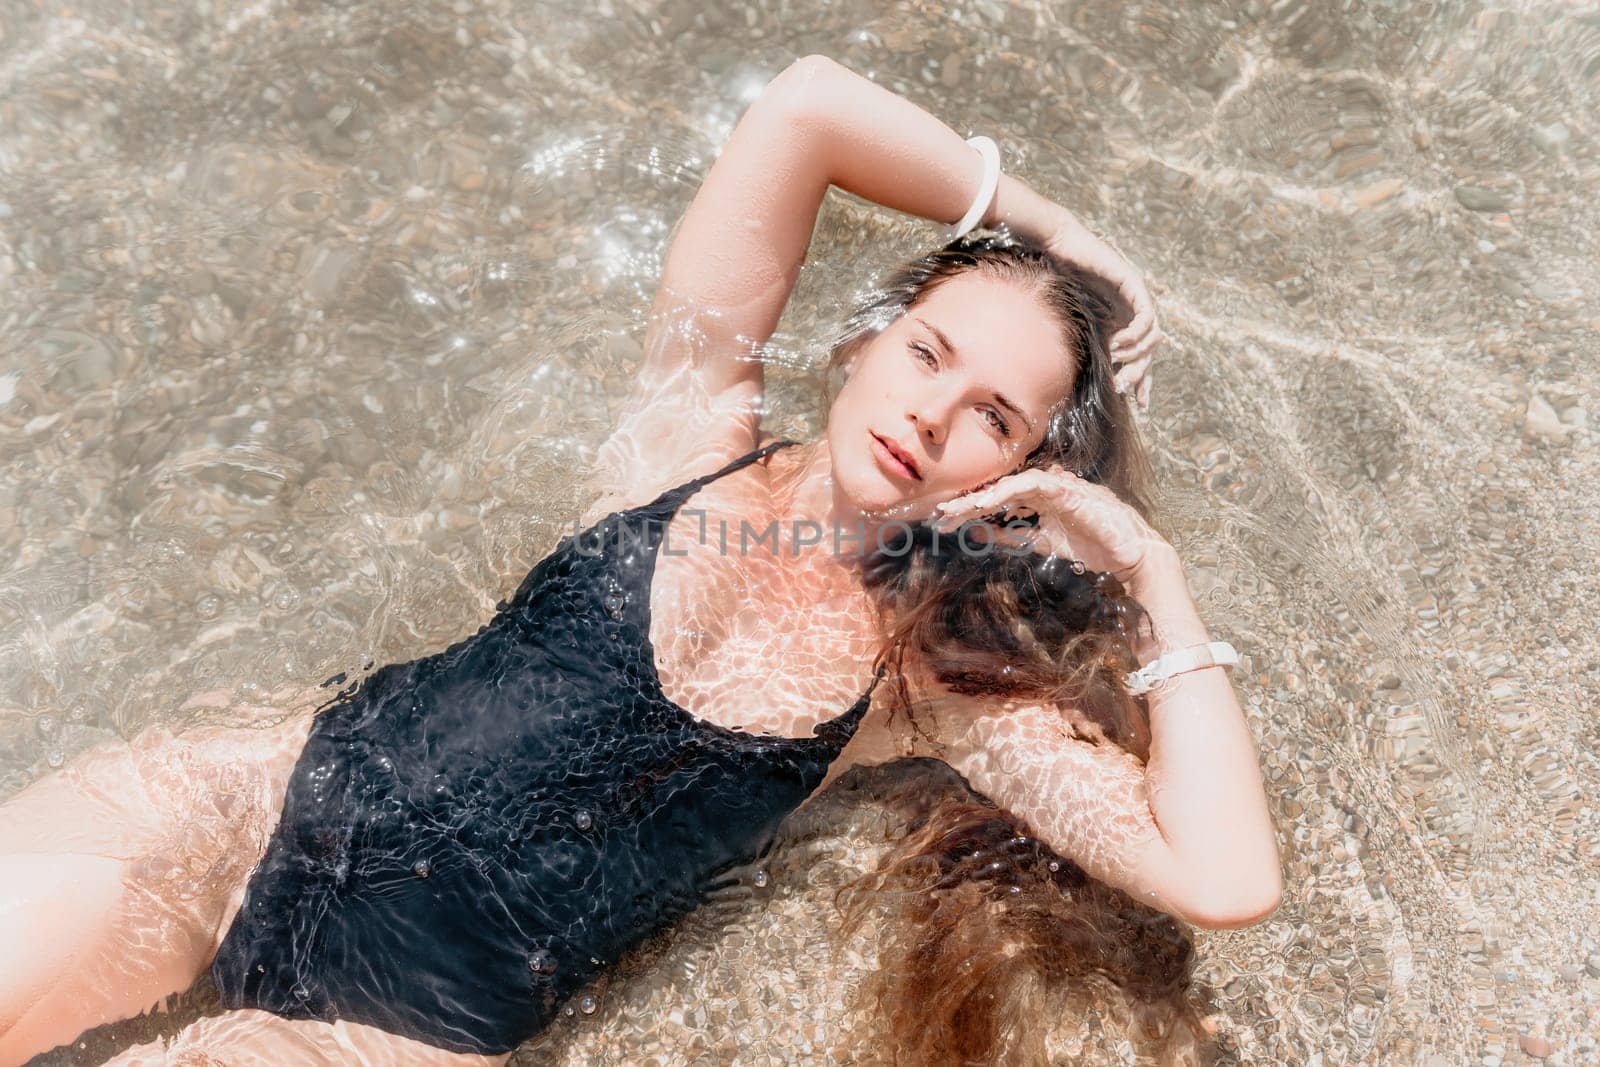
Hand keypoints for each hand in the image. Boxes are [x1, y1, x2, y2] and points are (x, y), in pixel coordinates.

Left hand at [931, 465, 1171, 584]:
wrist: (1130, 556)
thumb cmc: (1092, 548)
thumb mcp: (1042, 544)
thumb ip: (1013, 537)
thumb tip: (979, 533)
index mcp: (1038, 499)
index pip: (998, 499)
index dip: (971, 508)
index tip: (945, 521)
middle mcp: (1045, 488)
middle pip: (999, 490)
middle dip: (968, 502)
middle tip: (939, 515)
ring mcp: (1057, 486)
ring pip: (1010, 484)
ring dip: (982, 497)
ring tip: (956, 511)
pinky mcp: (1068, 490)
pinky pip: (1032, 484)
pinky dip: (1008, 492)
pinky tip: (987, 502)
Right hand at [1042, 217, 1161, 408]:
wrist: (1058, 250)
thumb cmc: (1059, 283)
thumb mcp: (1077, 323)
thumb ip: (1090, 345)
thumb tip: (1095, 379)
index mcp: (1119, 323)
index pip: (1140, 357)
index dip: (1142, 380)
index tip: (1139, 404)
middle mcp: (1132, 312)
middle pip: (1150, 350)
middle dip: (1140, 373)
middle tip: (1124, 386)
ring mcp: (1136, 298)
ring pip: (1153, 335)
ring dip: (1137, 354)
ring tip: (1118, 362)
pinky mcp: (1134, 285)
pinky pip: (1147, 316)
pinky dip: (1137, 333)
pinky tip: (1119, 343)